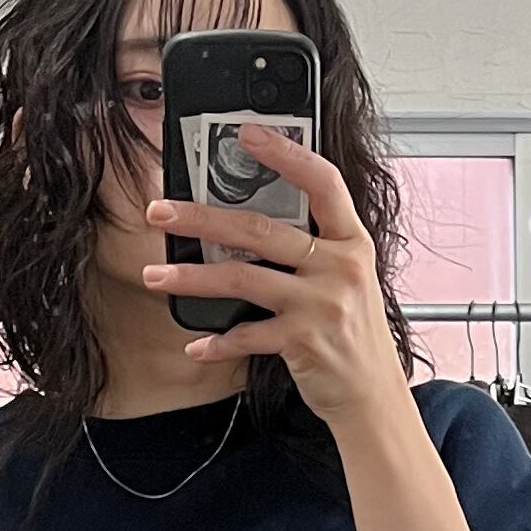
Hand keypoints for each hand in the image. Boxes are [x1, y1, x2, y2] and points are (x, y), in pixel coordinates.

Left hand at [141, 124, 408, 431]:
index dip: (285, 154)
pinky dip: (216, 343)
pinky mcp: (304, 341)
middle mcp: (340, 267)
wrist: (374, 396)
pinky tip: (195, 346)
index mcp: (351, 241)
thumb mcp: (346, 279)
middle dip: (201, 218)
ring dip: (192, 277)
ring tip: (155, 275)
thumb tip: (249, 222)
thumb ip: (312, 248)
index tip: (247, 134)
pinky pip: (247, 336)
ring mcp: (322, 304)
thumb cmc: (353, 335)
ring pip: (243, 278)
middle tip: (161, 212)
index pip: (322, 182)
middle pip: (260, 229)